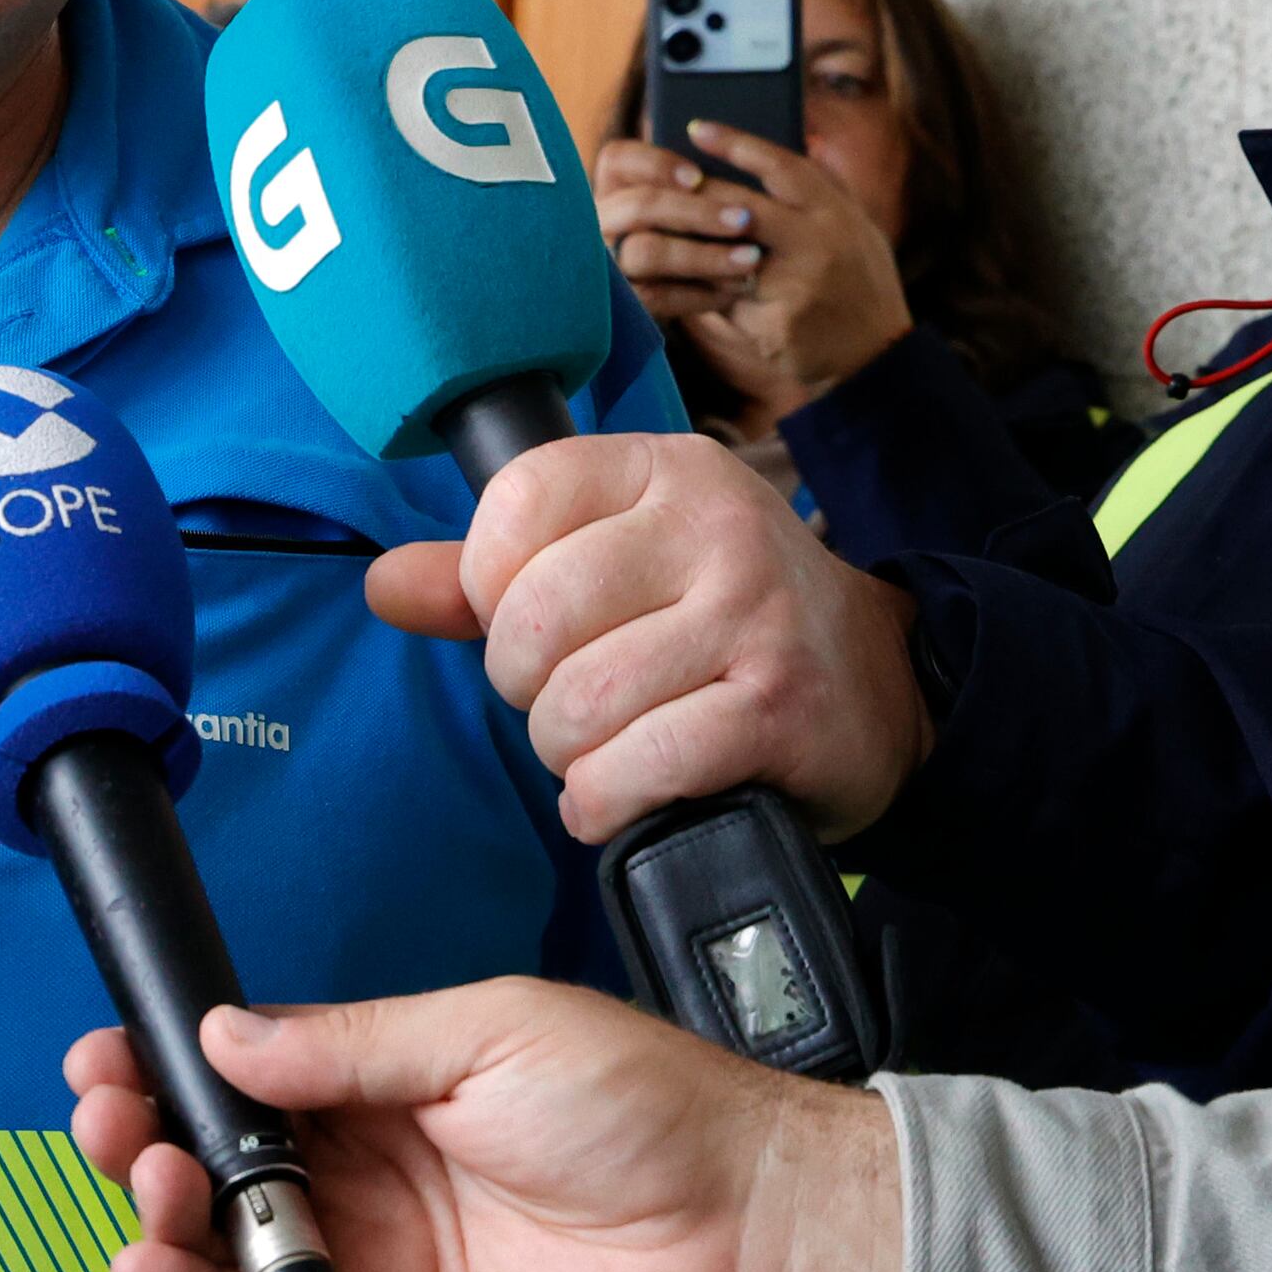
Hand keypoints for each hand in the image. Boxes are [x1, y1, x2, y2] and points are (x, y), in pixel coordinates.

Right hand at [63, 983, 898, 1271]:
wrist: (737, 1230)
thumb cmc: (639, 1107)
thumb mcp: (488, 1032)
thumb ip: (350, 1045)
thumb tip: (226, 1033)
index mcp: (381, 1077)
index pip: (244, 1071)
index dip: (170, 1062)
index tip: (110, 1050)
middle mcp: (361, 1166)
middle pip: (215, 1156)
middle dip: (143, 1132)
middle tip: (109, 1114)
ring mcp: (369, 1256)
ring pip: (226, 1241)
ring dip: (159, 1212)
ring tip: (145, 1184)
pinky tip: (150, 1269)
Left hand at [368, 431, 932, 837]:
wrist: (886, 688)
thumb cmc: (728, 623)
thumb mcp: (624, 564)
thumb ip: (497, 575)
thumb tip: (385, 584)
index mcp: (666, 469)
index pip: (516, 505)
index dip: (489, 586)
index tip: (529, 623)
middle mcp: (716, 527)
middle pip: (534, 619)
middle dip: (527, 688)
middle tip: (571, 702)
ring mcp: (755, 615)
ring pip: (579, 704)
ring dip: (569, 755)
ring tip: (606, 749)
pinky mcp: (779, 708)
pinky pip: (638, 766)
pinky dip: (606, 801)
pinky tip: (625, 794)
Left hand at [591, 126, 914, 425]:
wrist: (877, 354)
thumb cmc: (860, 283)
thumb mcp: (855, 228)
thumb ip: (820, 194)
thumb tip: (790, 145)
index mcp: (835, 212)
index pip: (780, 165)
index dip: (736, 144)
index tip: (696, 127)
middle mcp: (817, 242)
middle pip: (737, 206)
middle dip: (694, 195)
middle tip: (661, 183)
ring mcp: (795, 284)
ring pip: (720, 255)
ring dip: (687, 245)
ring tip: (657, 232)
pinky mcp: (774, 324)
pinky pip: (723, 301)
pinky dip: (699, 291)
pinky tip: (674, 282)